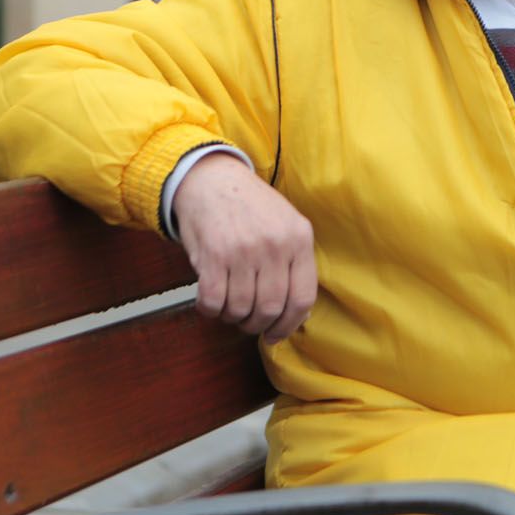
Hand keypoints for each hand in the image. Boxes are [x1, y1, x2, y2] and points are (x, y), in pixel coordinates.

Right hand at [173, 153, 315, 343]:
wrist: (211, 180)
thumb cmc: (251, 207)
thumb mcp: (287, 224)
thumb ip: (297, 264)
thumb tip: (301, 314)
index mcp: (299, 238)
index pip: (302, 298)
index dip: (290, 325)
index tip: (277, 334)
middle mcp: (274, 245)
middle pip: (270, 309)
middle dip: (258, 325)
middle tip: (248, 322)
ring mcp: (243, 250)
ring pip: (241, 309)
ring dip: (233, 317)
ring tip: (230, 307)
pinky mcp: (213, 255)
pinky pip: (213, 301)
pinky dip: (211, 310)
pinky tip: (212, 301)